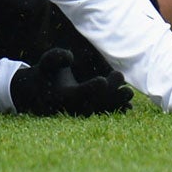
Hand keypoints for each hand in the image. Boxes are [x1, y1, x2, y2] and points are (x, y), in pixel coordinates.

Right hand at [10, 48, 132, 116]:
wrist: (43, 91)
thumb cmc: (47, 72)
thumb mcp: (48, 61)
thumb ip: (57, 57)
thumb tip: (70, 58)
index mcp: (64, 95)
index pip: (79, 94)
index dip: (91, 89)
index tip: (102, 80)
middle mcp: (74, 107)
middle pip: (94, 104)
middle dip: (110, 92)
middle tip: (118, 75)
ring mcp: (81, 112)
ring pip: (101, 112)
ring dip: (117, 104)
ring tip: (128, 92)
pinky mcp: (88, 112)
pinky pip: (103, 115)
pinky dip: (116, 112)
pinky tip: (128, 106)